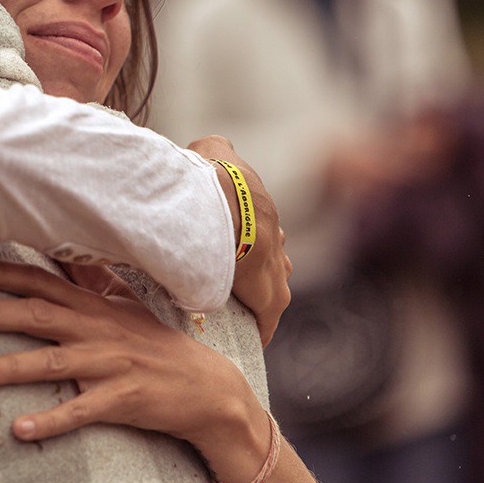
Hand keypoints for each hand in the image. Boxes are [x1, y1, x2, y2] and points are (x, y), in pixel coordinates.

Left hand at [0, 257, 275, 482]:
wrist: (207, 386)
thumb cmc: (155, 344)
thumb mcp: (121, 308)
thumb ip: (87, 285)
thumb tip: (54, 258)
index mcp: (93, 306)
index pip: (42, 281)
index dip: (4, 273)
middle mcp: (97, 329)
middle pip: (39, 315)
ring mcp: (110, 364)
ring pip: (55, 362)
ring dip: (13, 366)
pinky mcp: (124, 399)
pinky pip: (82, 411)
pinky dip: (52, 420)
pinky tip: (21, 428)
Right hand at [187, 136, 290, 345]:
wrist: (220, 196)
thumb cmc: (209, 172)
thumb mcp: (210, 148)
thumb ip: (215, 147)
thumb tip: (214, 144)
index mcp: (260, 207)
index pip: (261, 230)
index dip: (248, 241)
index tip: (235, 253)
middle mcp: (273, 236)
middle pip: (273, 260)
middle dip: (260, 272)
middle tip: (237, 285)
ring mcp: (274, 265)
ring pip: (274, 288)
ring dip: (260, 299)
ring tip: (241, 313)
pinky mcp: (269, 294)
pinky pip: (267, 316)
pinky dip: (260, 326)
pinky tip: (251, 338)